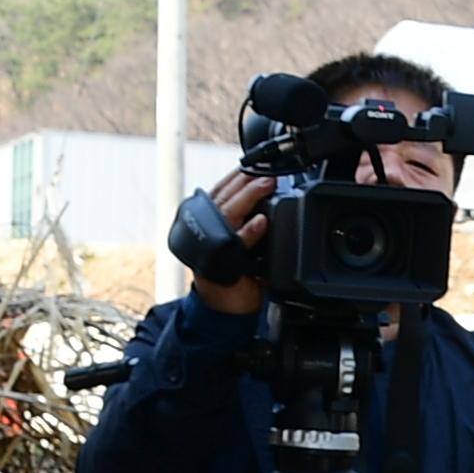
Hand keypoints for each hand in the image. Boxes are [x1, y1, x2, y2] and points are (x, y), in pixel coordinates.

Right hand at [191, 169, 273, 315]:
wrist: (224, 309)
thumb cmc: (235, 273)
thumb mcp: (240, 241)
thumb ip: (247, 220)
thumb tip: (265, 196)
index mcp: (210, 221)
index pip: (221, 191)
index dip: (236, 176)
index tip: (254, 163)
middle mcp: (207, 230)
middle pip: (223, 197)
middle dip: (244, 181)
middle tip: (266, 172)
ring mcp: (213, 246)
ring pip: (227, 213)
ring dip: (248, 197)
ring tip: (266, 185)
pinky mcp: (222, 263)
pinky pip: (236, 244)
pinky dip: (249, 232)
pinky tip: (261, 222)